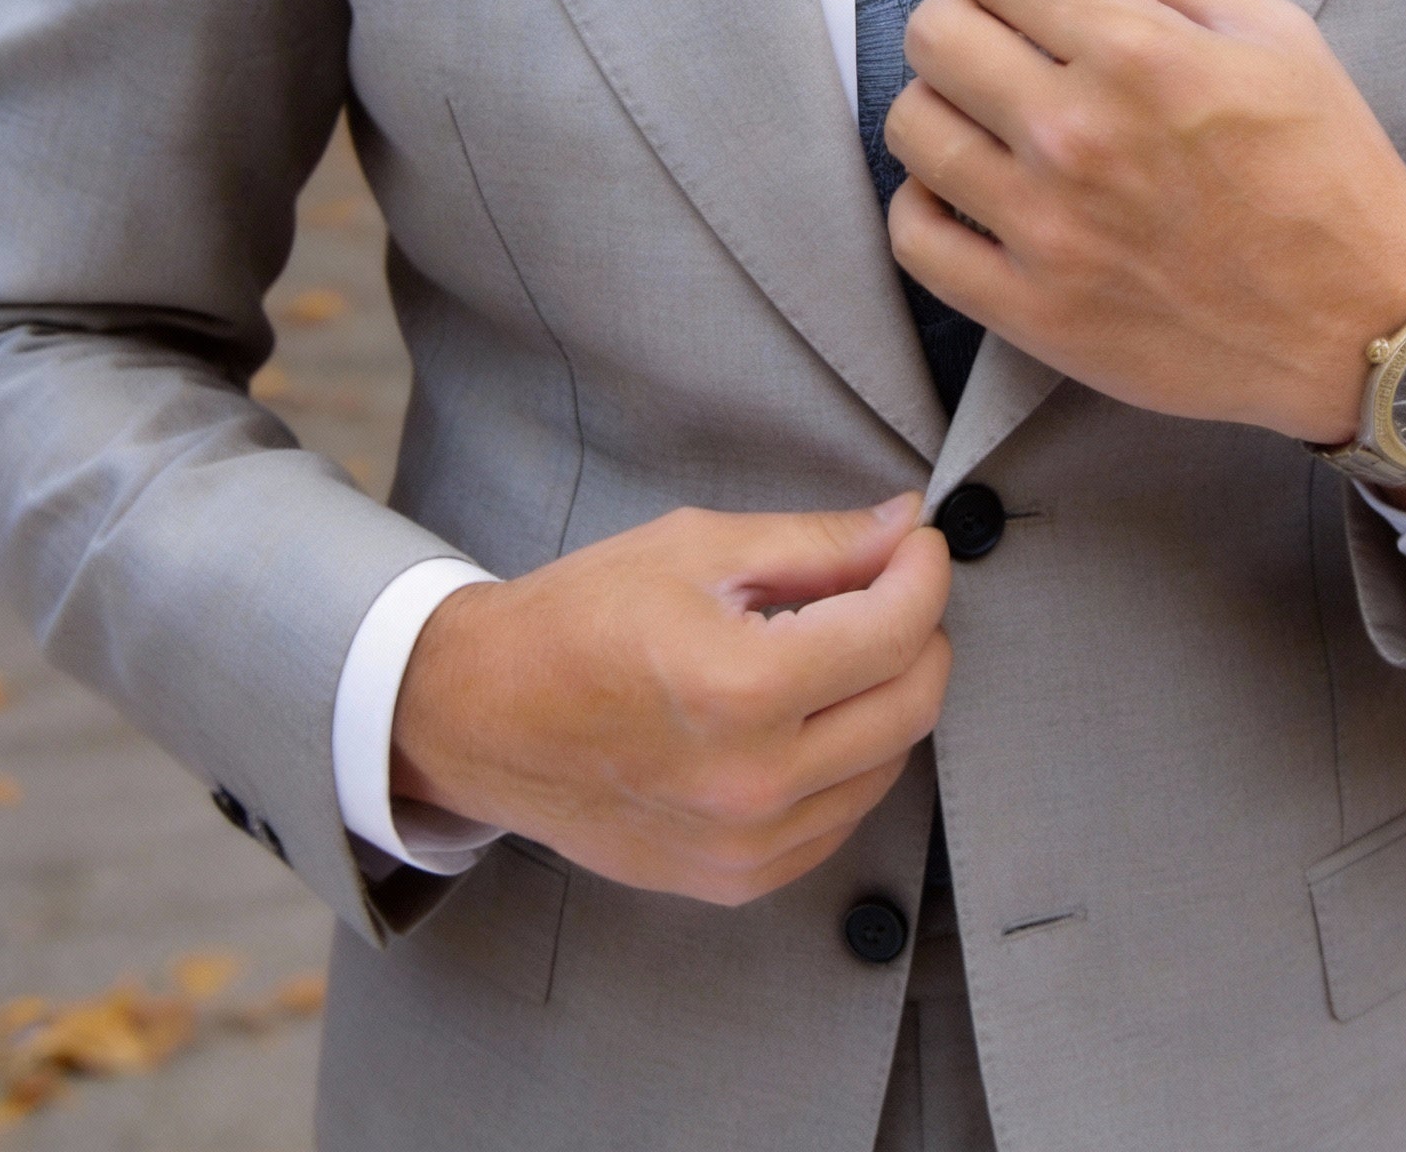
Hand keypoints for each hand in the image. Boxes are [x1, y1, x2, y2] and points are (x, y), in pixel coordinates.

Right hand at [390, 497, 950, 904]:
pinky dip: (850, 758)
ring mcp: (746, 845)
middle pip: (913, 705)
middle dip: (921, 632)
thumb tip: (905, 527)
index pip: (896, 631)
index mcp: (741, 687)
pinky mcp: (736, 878)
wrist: (481, 716)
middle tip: (890, 587)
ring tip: (837, 646)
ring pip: (889, 764)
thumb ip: (817, 543)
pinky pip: (841, 816)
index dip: (923, 573)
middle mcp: (752, 781)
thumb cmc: (577, 619)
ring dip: (888, 696)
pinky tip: (807, 713)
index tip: (916, 544)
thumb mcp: (697, 549)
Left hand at [884, 0, 1405, 445]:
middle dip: (967, 17)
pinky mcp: (1031, 310)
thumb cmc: (1328, 174)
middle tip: (1011, 41)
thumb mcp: (1273, 35)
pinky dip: (926, 207)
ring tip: (994, 117)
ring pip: (913, 129)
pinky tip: (970, 192)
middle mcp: (1075, 137)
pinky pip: (914, 240)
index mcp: (1138, 54)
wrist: (1363, 326)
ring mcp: (1045, 230)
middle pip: (933, 34)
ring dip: (944, 106)